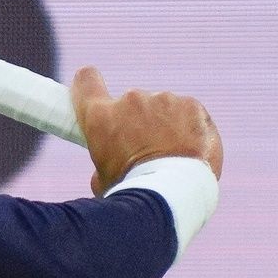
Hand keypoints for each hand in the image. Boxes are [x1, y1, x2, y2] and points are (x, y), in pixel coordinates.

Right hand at [70, 67, 222, 194]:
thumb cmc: (132, 194)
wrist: (171, 197)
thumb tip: (113, 160)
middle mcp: (131, 101)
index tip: (93, 92)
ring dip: (163, 126)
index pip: (86, 81)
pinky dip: (189, 129)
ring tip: (170, 158)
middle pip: (131, 104)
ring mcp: (163, 100)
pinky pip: (187, 113)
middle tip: (144, 153)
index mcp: (100, 117)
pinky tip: (189, 153)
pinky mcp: (191, 105)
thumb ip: (105, 158)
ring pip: (161, 109)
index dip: (87, 85)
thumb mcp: (102, 180)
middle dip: (136, 123)